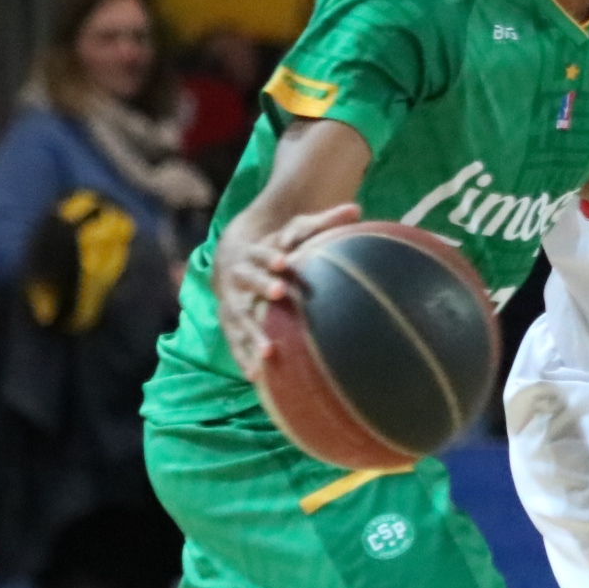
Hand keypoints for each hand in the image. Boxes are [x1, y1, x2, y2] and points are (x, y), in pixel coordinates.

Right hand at [216, 201, 359, 381]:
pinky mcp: (231, 324)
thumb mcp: (297, 231)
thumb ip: (324, 222)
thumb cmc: (277, 250)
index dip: (271, 257)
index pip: (262, 252)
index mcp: (255, 254)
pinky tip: (257, 378)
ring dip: (252, 335)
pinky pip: (235, 343)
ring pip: (239, 318)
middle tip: (280, 292)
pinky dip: (244, 358)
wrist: (235, 261)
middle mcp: (240, 277)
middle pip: (248, 281)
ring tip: (269, 353)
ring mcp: (232, 302)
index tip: (285, 262)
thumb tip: (357, 208)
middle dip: (262, 286)